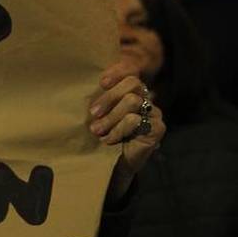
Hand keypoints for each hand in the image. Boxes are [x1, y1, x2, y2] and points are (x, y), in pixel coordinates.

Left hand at [88, 61, 165, 198]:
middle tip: (93, 113)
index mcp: (132, 92)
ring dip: (110, 117)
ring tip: (97, 130)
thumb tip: (80, 88)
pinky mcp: (158, 128)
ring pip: (132, 102)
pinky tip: (109, 140)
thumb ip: (97, 102)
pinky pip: (135, 120)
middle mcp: (146, 99)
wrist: (115, 163)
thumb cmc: (104, 136)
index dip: (117, 73)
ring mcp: (154, 113)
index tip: (101, 82)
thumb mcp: (98, 116)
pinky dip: (118, 130)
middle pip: (132, 83)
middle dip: (109, 97)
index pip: (130, 73)